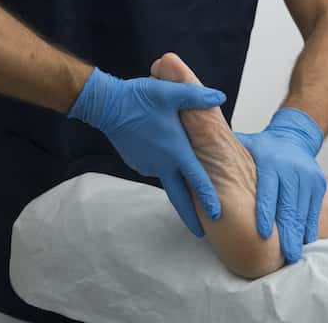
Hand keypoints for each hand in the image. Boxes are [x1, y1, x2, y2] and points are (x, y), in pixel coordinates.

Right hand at [69, 67, 226, 236]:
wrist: (107, 105)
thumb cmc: (140, 99)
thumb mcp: (171, 93)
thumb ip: (197, 97)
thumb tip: (220, 96)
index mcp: (175, 152)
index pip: (197, 181)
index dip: (208, 199)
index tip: (218, 217)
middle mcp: (162, 164)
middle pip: (179, 198)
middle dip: (191, 217)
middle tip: (201, 234)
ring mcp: (148, 165)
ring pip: (168, 180)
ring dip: (178, 186)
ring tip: (190, 188)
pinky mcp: (138, 162)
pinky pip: (156, 168)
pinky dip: (164, 168)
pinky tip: (166, 156)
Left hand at [235, 108, 325, 262]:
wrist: (293, 137)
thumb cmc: (261, 147)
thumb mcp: (244, 145)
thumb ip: (224, 154)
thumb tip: (194, 159)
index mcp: (271, 162)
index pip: (268, 191)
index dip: (265, 213)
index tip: (261, 234)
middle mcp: (292, 169)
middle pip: (289, 205)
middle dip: (287, 232)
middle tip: (284, 256)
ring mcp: (308, 177)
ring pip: (303, 209)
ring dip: (299, 233)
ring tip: (293, 255)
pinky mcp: (318, 184)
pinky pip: (314, 208)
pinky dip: (309, 225)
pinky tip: (305, 241)